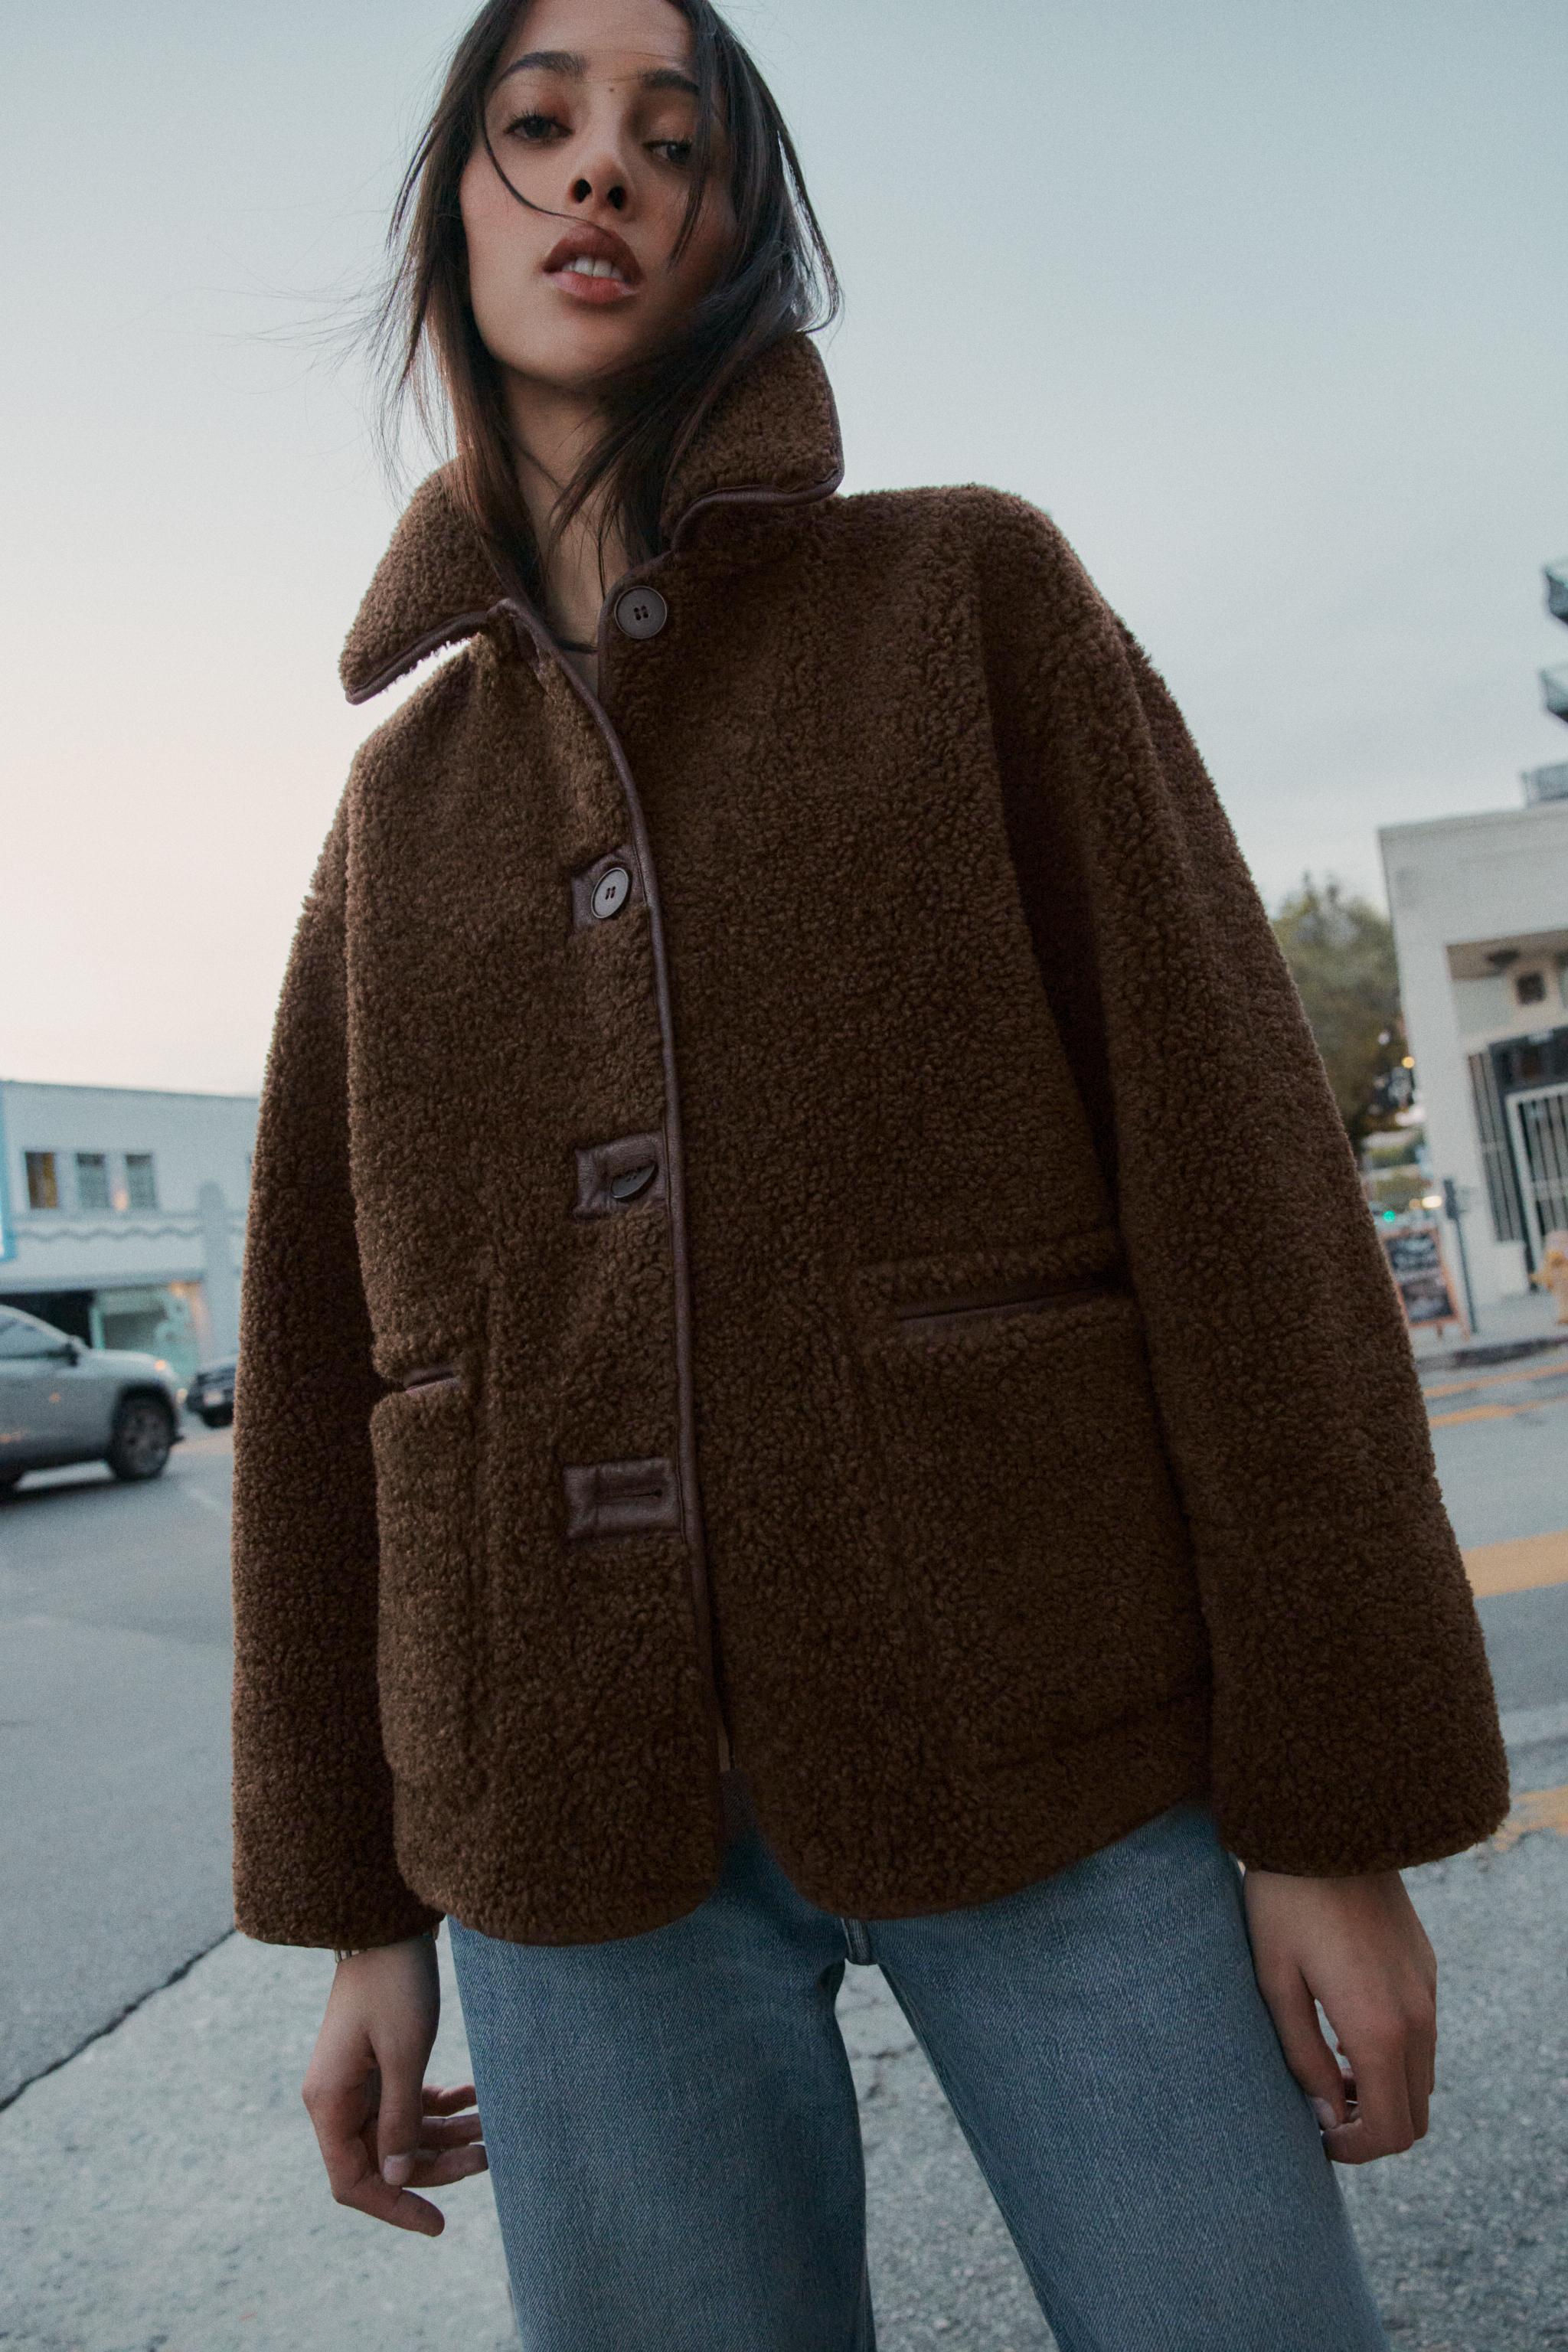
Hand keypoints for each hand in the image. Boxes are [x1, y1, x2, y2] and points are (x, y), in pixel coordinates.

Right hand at [301, 1932, 488, 2234]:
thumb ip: (400, 2119)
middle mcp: (338, 2100)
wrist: (387, 1922)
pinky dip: (443, 2104)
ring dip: (447, 2134)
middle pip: (386, 2159)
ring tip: (495, 2127)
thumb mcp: (404, 2054)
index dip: (394, 2207)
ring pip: (403, 2131)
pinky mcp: (379, 2063)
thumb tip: (395, 2179)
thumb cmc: (393, 1983)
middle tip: (489, 2156)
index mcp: (330, 2104)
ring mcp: (358, 2082)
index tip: (438, 2224)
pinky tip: (478, 2096)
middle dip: (436, 2164)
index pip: (354, 2182)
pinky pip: (410, 2101)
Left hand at [1241, 1865, 1436, 2165]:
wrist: (1327, 1827)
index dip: (1356, 2151)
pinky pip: (1423, 2035)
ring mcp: (1427, 1990)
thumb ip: (1304, 2058)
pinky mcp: (1425, 1967)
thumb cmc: (1285, 1902)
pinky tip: (1346, 2028)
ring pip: (1423, 2076)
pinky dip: (1395, 2055)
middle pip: (1416, 2114)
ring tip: (1329, 2070)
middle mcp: (1417, 2017)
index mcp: (1377, 2029)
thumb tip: (1329, 2117)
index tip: (1317, 2137)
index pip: (1391, 2130)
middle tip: (1323, 2109)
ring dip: (1385, 2090)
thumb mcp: (1276, 1983)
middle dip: (1374, 2128)